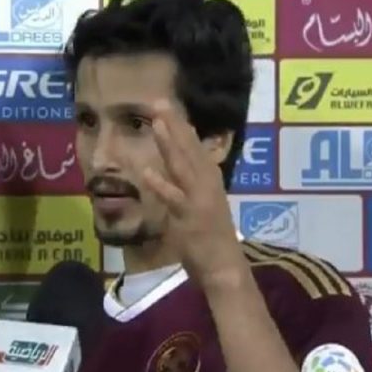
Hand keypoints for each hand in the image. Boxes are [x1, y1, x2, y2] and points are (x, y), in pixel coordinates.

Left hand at [141, 99, 247, 286]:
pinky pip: (173, 199)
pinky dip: (160, 185)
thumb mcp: (206, 206)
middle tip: (160, 102)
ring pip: (182, 166)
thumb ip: (193, 187)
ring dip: (170, 143)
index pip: (196, 149)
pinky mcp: (190, 218)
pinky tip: (146, 171)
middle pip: (190, 150)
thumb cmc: (214, 241)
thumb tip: (179, 168)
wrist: (226, 269)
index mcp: (211, 182)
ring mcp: (199, 200)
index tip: (171, 108)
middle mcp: (208, 185)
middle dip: (175, 125)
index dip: (183, 128)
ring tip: (157, 122)